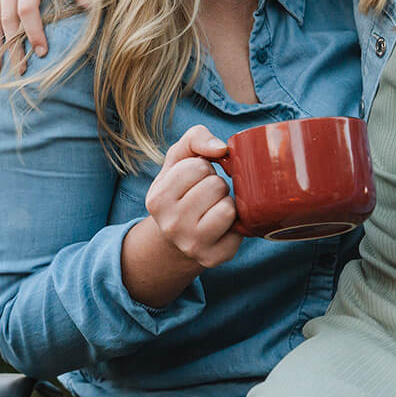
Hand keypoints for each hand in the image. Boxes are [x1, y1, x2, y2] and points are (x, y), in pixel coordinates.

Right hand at [143, 125, 241, 269]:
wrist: (177, 237)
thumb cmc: (182, 190)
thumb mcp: (178, 160)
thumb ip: (195, 138)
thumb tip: (221, 148)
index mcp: (157, 199)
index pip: (197, 167)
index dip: (202, 168)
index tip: (194, 180)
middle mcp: (170, 225)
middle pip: (215, 186)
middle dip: (216, 185)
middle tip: (206, 196)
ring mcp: (191, 245)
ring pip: (227, 208)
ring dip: (227, 203)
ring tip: (214, 208)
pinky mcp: (214, 257)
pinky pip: (239, 229)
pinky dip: (236, 223)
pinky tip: (222, 226)